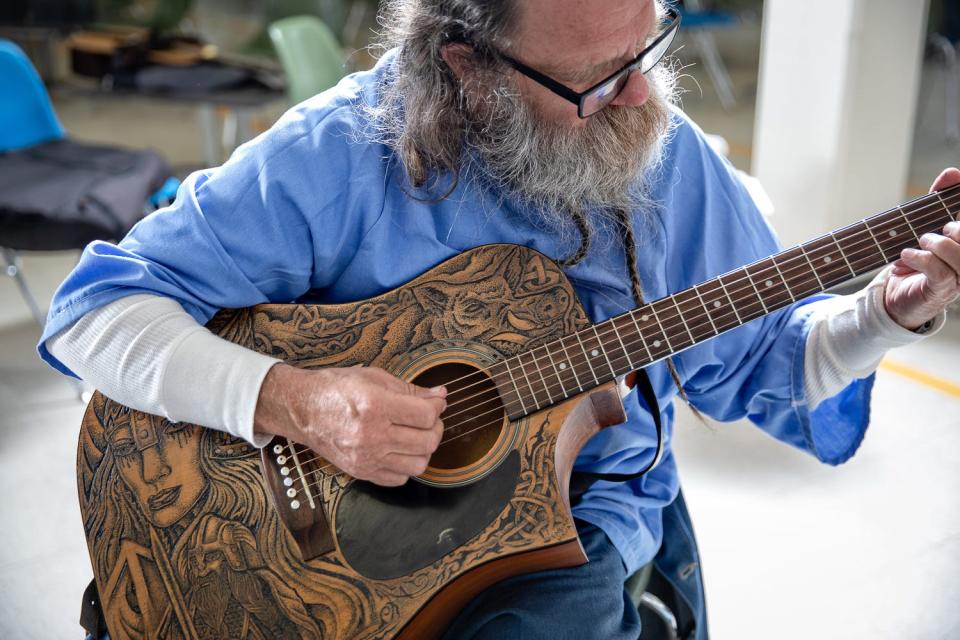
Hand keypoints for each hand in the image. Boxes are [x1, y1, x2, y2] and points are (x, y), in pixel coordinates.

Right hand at [254, 364, 446, 485]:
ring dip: (424, 449)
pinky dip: (406, 465)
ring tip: (415, 435)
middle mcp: (371, 435)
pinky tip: (399, 450)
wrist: (302, 410)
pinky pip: (400, 479)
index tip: (435, 402)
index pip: (426, 415)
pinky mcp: (361, 472)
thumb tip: (439, 395)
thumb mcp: (374, 378)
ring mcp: (366, 458)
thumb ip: (410, 389)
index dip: (437, 407)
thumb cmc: (335, 390)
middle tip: (428, 418)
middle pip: (427, 441)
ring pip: (419, 464)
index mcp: (375, 406)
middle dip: (436, 427)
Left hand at [884, 167, 959, 329]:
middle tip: (935, 230)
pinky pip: (941, 272)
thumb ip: (939, 200)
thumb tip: (952, 172)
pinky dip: (921, 258)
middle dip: (957, 229)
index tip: (952, 206)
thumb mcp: (925, 225)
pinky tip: (906, 255)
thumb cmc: (916, 258)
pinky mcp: (941, 290)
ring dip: (939, 244)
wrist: (896, 295)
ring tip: (922, 241)